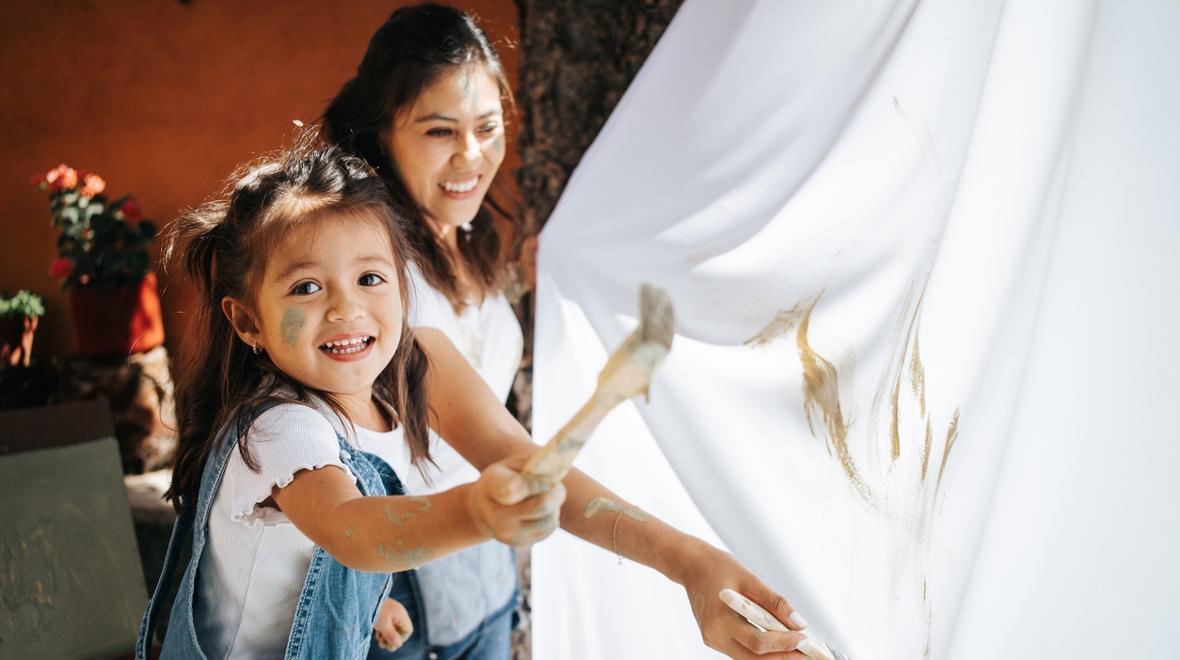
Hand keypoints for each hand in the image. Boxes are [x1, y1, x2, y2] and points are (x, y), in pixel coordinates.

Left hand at [373, 597, 413, 651]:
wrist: (363, 597)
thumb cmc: (375, 610)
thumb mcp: (383, 625)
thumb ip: (391, 635)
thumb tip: (398, 644)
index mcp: (401, 615)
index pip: (408, 630)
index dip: (401, 639)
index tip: (391, 642)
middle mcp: (398, 614)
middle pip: (400, 631)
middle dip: (392, 639)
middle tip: (383, 644)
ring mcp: (391, 613)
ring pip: (392, 629)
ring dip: (386, 636)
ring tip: (379, 639)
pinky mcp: (383, 613)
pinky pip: (387, 625)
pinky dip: (383, 631)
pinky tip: (377, 633)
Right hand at [466, 455, 565, 546]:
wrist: (482, 511)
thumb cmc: (503, 480)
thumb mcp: (510, 465)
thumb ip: (532, 466)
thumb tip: (554, 480)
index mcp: (493, 485)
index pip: (509, 488)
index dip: (525, 485)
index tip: (530, 480)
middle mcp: (498, 515)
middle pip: (543, 504)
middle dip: (556, 491)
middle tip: (553, 484)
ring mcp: (509, 534)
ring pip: (551, 518)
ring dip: (554, 505)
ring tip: (542, 497)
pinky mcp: (521, 544)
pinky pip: (550, 528)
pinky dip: (550, 516)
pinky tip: (539, 510)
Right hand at [680, 542, 811, 658]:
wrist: (691, 566)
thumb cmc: (717, 567)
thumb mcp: (749, 578)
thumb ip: (774, 602)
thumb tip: (798, 623)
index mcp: (719, 619)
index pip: (757, 642)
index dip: (783, 644)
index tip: (804, 638)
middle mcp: (714, 635)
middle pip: (754, 658)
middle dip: (783, 657)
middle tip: (807, 651)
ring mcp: (713, 640)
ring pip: (748, 658)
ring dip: (774, 656)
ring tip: (797, 647)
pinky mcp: (716, 640)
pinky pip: (742, 651)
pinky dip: (762, 650)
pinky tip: (779, 642)